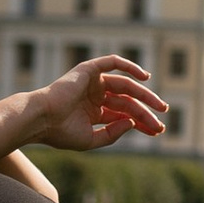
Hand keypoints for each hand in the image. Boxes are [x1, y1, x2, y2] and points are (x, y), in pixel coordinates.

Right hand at [29, 53, 168, 151]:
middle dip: (146, 111)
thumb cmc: (60, 133)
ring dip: (144, 95)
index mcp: (94, 112)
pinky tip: (145, 76)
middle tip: (162, 120)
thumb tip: (132, 122)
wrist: (41, 120)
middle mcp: (95, 96)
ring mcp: (92, 82)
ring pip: (126, 86)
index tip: (158, 131)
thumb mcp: (91, 140)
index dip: (141, 123)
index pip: (124, 115)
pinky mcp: (88, 70)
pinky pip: (112, 62)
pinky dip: (129, 66)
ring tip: (160, 106)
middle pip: (128, 102)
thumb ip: (113, 134)